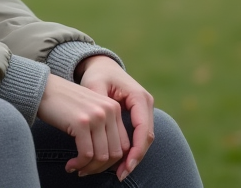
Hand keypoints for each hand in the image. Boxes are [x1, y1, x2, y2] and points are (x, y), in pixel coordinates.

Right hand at [37, 73, 128, 176]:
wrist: (42, 88)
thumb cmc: (63, 102)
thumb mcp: (90, 110)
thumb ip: (103, 127)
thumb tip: (110, 158)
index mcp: (114, 108)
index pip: (124, 145)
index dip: (112, 162)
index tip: (98, 168)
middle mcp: (109, 111)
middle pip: (115, 153)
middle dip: (100, 168)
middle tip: (85, 171)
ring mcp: (96, 116)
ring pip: (101, 156)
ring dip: (89, 168)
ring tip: (77, 169)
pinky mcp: (81, 122)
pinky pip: (86, 154)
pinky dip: (79, 164)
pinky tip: (70, 166)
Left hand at [76, 55, 155, 180]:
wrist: (102, 65)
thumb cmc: (97, 74)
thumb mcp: (94, 85)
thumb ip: (98, 102)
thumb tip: (100, 122)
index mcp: (138, 96)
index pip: (143, 128)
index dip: (136, 149)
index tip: (126, 165)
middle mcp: (145, 104)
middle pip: (146, 138)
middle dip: (135, 158)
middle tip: (121, 175)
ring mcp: (144, 110)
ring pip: (143, 140)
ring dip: (133, 157)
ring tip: (119, 173)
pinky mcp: (139, 115)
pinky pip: (138, 136)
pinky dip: (131, 150)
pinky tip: (120, 163)